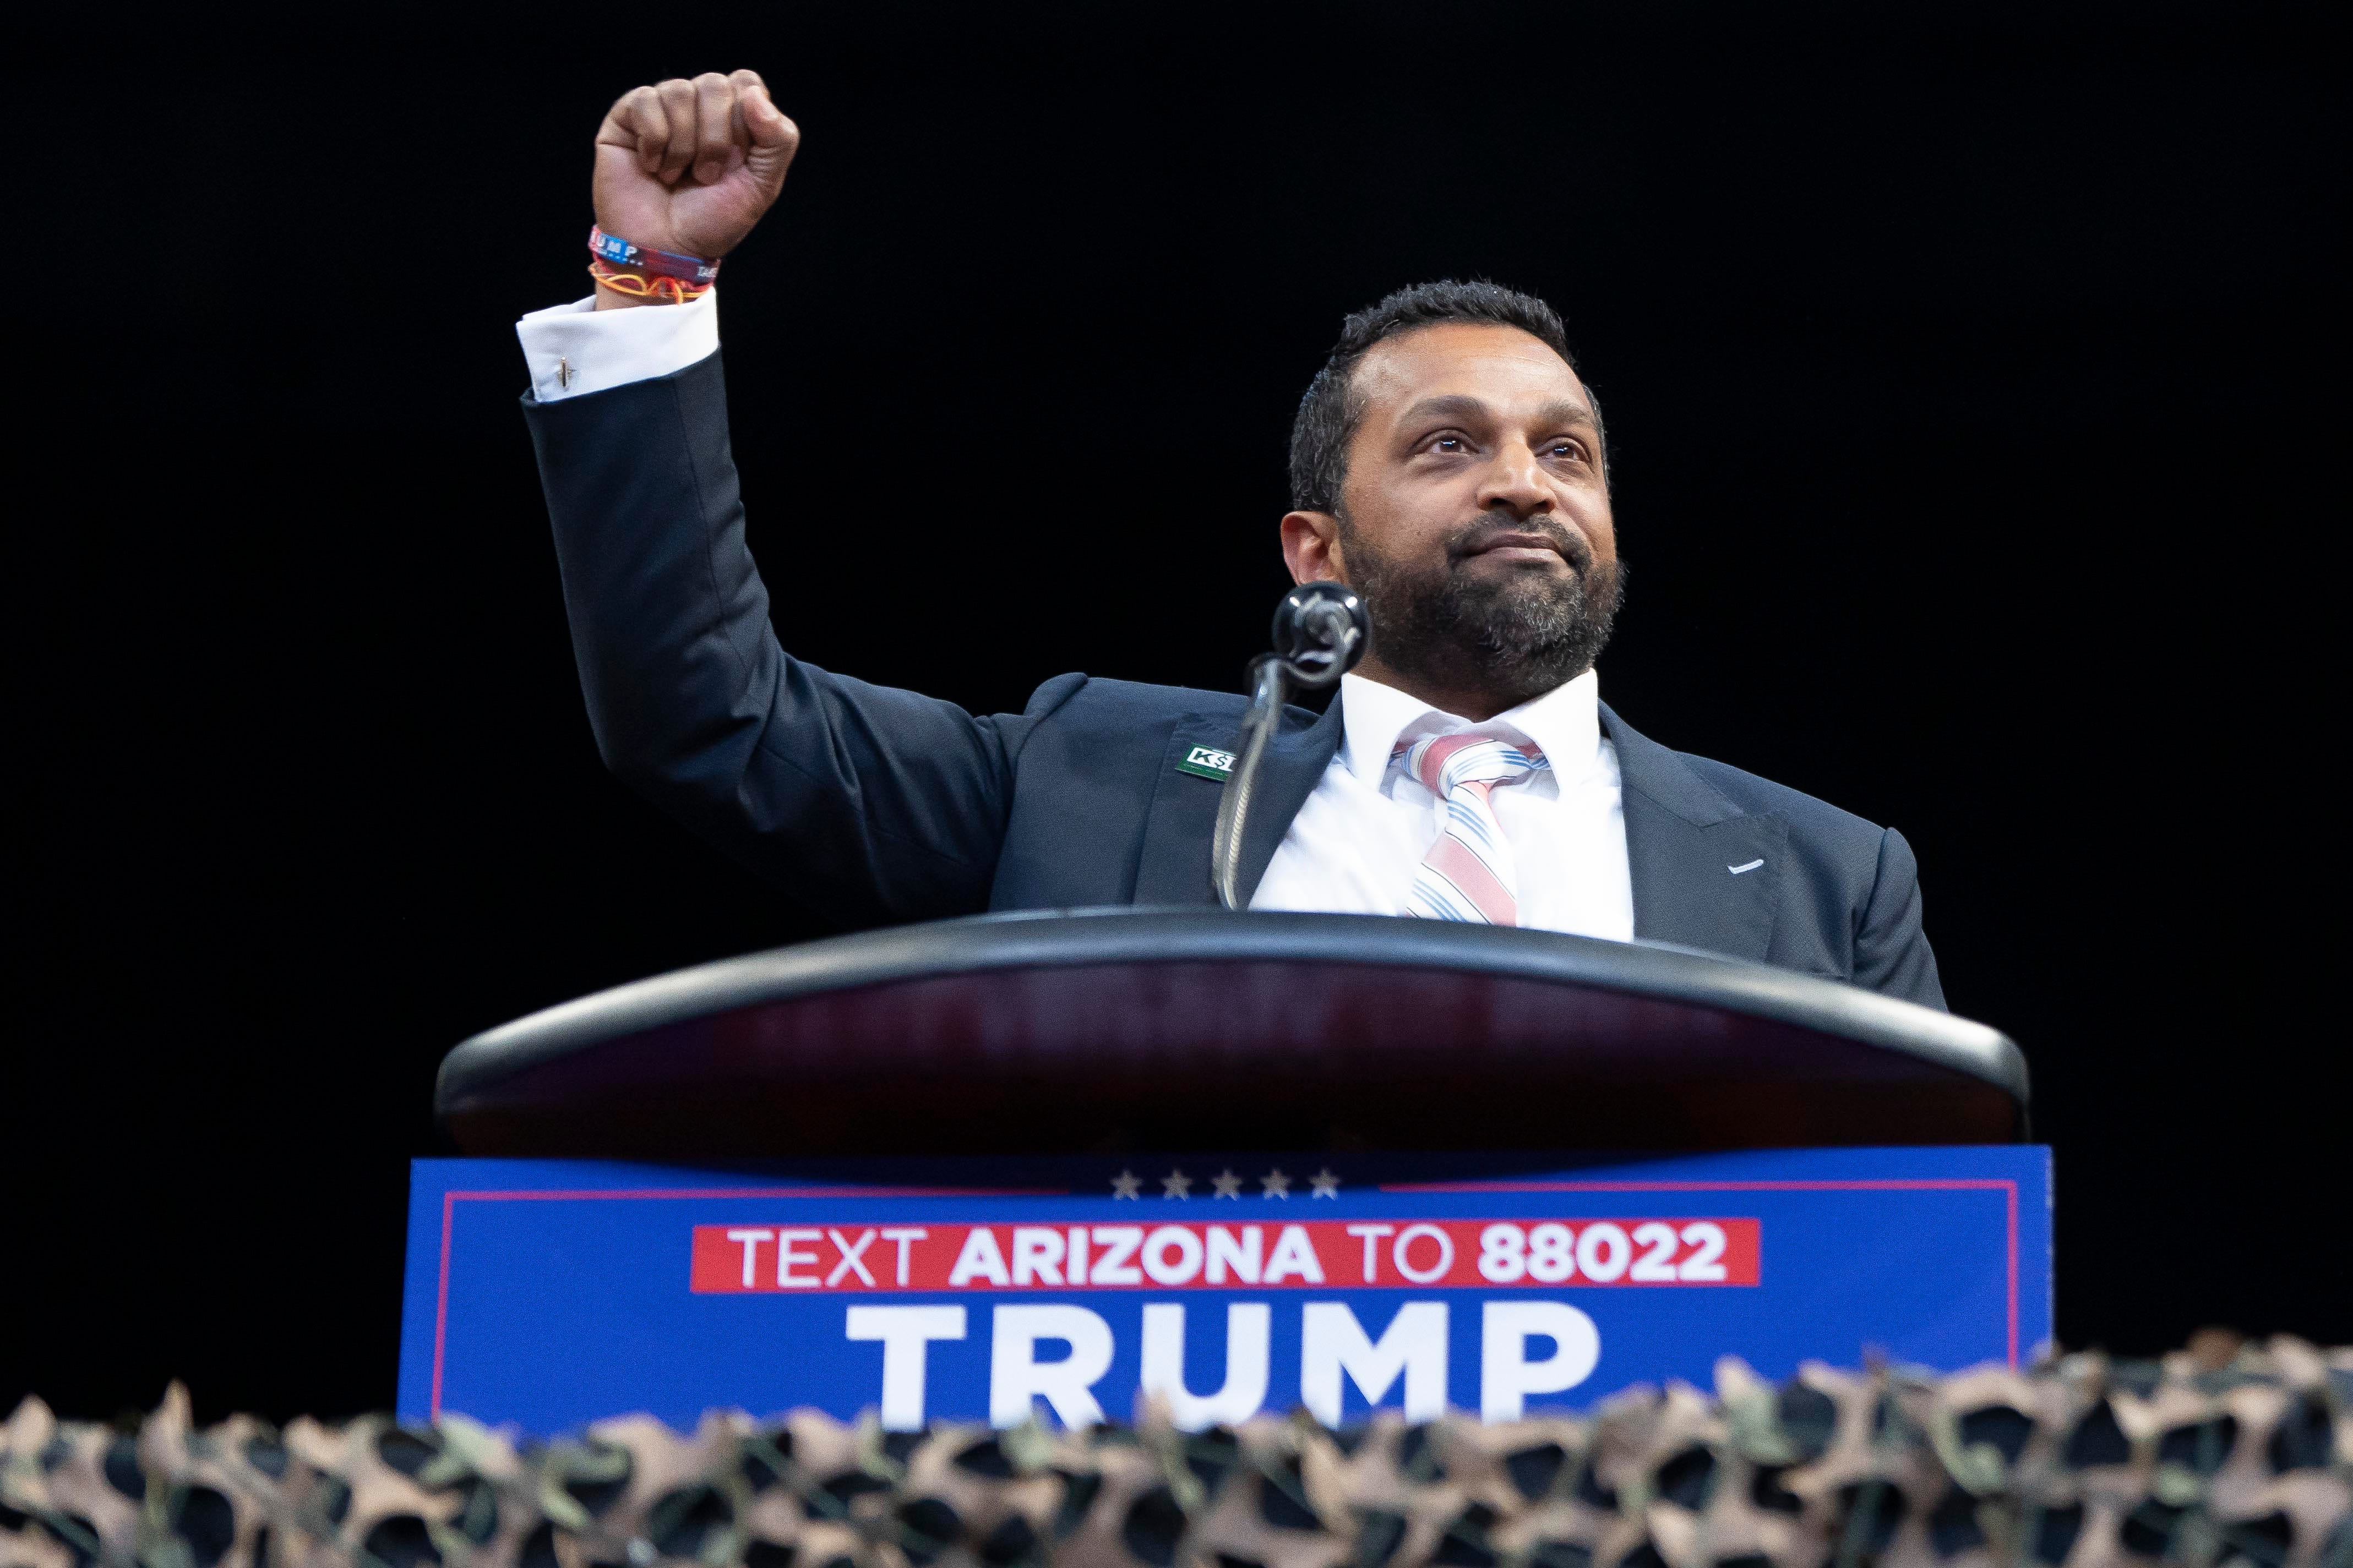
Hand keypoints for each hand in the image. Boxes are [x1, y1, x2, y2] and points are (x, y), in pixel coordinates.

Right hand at [592, 71, 798, 298]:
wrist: (667, 250)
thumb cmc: (712, 220)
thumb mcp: (762, 186)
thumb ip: (778, 139)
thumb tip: (755, 94)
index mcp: (732, 117)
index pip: (745, 82)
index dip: (744, 122)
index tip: (737, 162)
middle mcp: (697, 106)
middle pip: (714, 84)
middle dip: (714, 138)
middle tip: (705, 176)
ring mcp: (661, 108)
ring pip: (679, 90)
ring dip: (683, 146)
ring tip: (676, 176)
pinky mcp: (626, 116)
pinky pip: (645, 101)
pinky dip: (654, 142)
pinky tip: (652, 167)